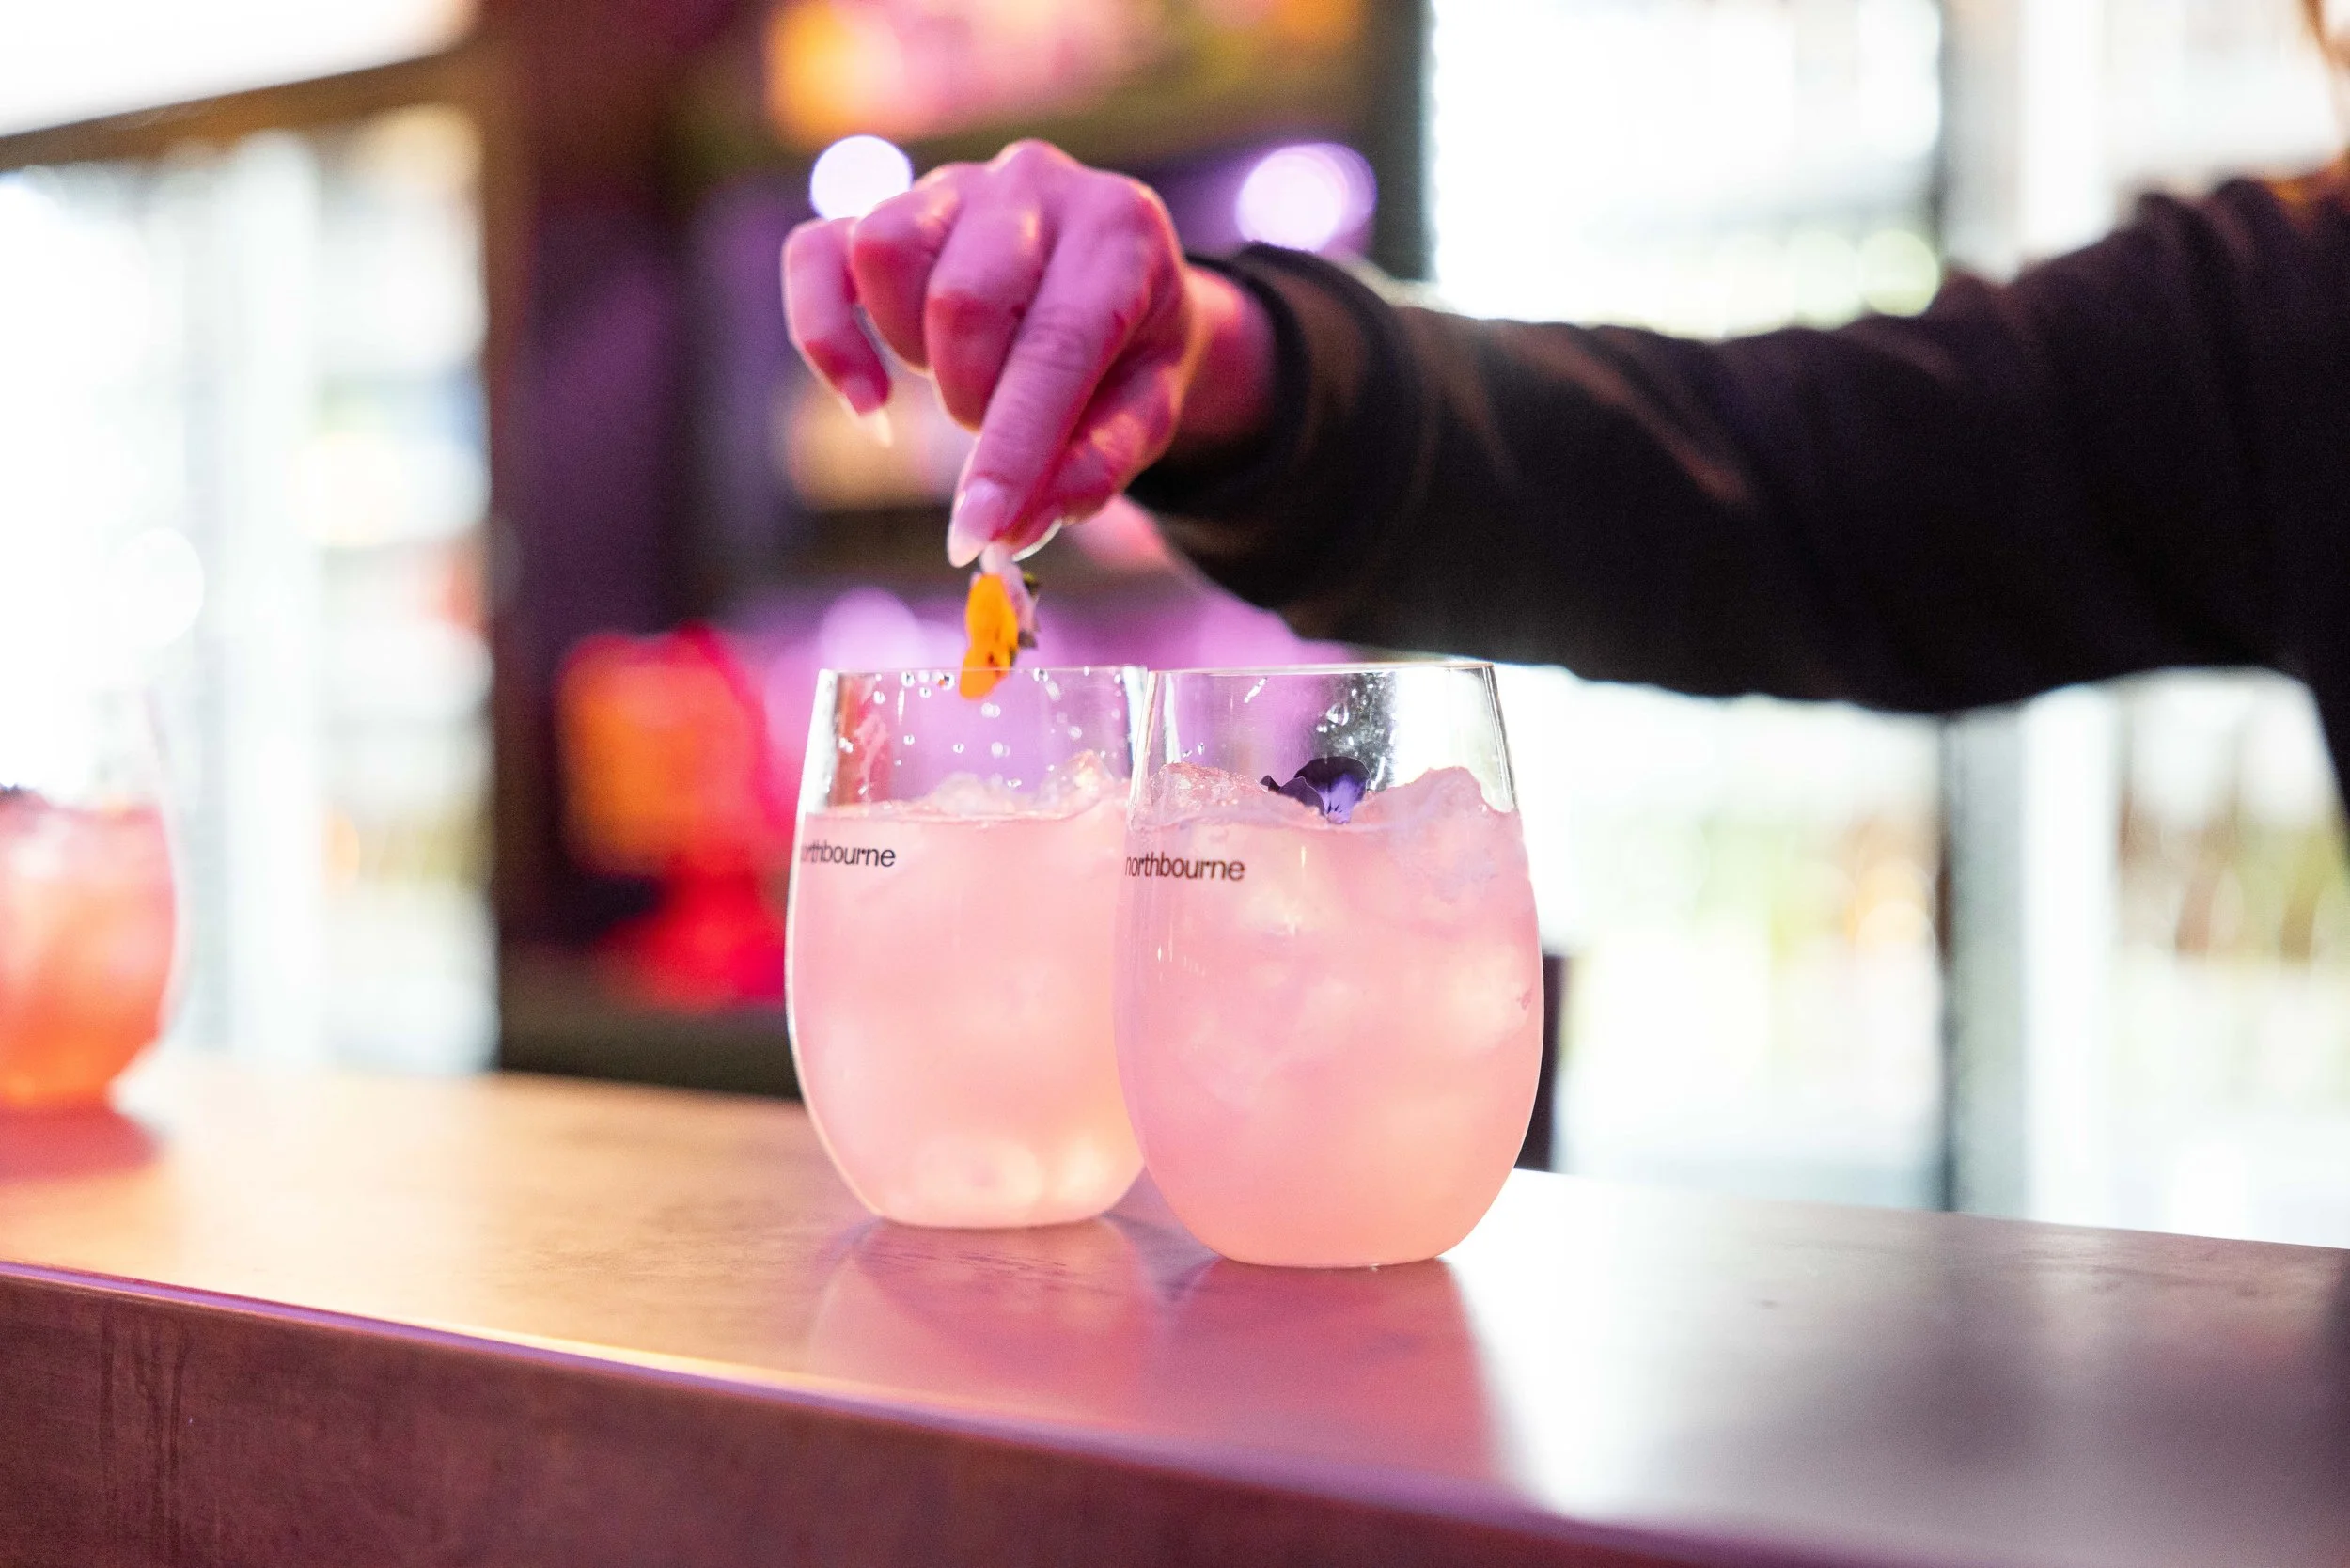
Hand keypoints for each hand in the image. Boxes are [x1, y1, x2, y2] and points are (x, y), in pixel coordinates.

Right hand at [783, 140, 1274, 564]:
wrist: (1121, 287)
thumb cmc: (1130, 356)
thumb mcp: (1146, 416)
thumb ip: (1092, 470)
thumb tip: (1012, 530)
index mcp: (1119, 233)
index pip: (1053, 344)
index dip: (1011, 447)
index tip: (980, 530)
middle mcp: (1035, 185)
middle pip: (960, 300)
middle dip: (971, 399)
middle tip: (997, 425)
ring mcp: (954, 185)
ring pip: (884, 254)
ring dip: (910, 352)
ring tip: (961, 379)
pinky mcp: (889, 206)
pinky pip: (815, 254)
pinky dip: (825, 336)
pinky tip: (869, 398)